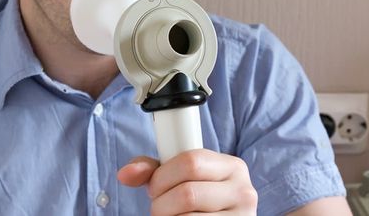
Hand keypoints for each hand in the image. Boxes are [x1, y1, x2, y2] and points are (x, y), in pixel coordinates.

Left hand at [117, 149, 257, 214]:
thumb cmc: (199, 199)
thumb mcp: (182, 178)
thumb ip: (154, 170)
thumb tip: (125, 174)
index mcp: (233, 167)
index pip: (191, 162)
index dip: (163, 176)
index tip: (155, 187)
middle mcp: (243, 192)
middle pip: (187, 194)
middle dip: (161, 203)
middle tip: (158, 207)